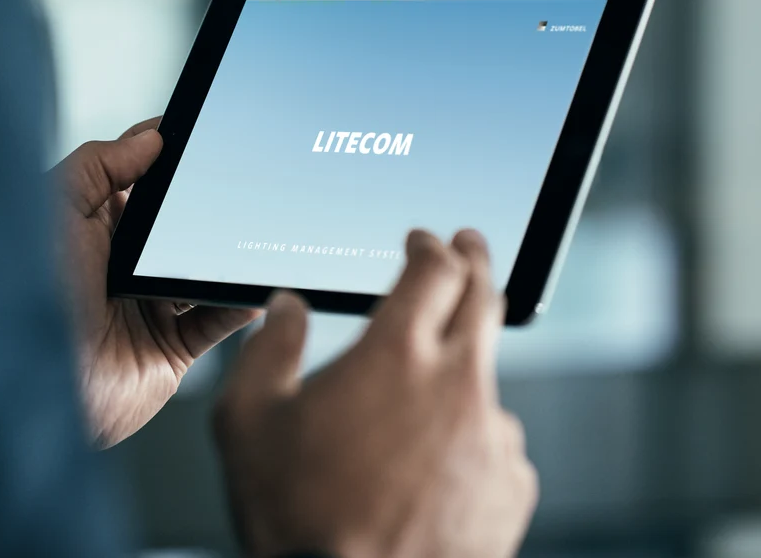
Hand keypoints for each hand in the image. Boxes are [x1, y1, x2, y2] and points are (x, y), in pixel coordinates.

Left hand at [55, 118, 262, 447]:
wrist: (38, 384)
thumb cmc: (28, 295)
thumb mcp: (57, 209)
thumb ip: (100, 165)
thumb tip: (151, 136)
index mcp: (93, 229)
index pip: (140, 182)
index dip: (169, 158)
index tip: (204, 133)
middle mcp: (123, 267)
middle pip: (179, 226)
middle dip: (208, 208)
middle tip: (243, 184)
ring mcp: (149, 309)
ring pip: (203, 273)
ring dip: (228, 258)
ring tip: (257, 232)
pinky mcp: (171, 350)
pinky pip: (217, 322)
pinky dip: (239, 305)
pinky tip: (255, 287)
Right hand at [214, 229, 537, 557]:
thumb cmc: (299, 518)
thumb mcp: (249, 422)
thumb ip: (269, 349)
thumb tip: (287, 308)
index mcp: (397, 354)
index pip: (435, 268)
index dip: (431, 245)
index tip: (425, 241)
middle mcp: (457, 384)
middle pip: (484, 299)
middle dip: (476, 264)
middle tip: (469, 250)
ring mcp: (492, 437)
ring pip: (485, 381)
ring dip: (459, 375)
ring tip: (415, 411)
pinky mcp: (511, 486)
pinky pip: (496, 444)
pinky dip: (469, 440)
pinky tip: (430, 470)